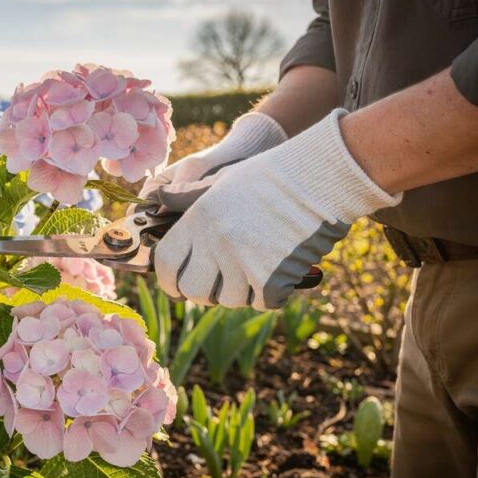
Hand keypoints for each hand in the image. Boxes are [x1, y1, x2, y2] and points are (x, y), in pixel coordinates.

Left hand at [152, 110, 400, 309]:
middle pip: (194, 290)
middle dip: (203, 292)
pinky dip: (271, 295)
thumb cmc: (272, 175)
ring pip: (229, 299)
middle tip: (219, 284)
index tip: (176, 288)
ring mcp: (242, 262)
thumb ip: (188, 198)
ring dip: (241, 292)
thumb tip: (158, 201)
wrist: (319, 176)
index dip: (169, 281)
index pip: (166, 263)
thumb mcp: (221, 180)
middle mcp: (214, 242)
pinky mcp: (271, 278)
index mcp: (198, 218)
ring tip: (256, 269)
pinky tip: (280, 274)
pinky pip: (262, 302)